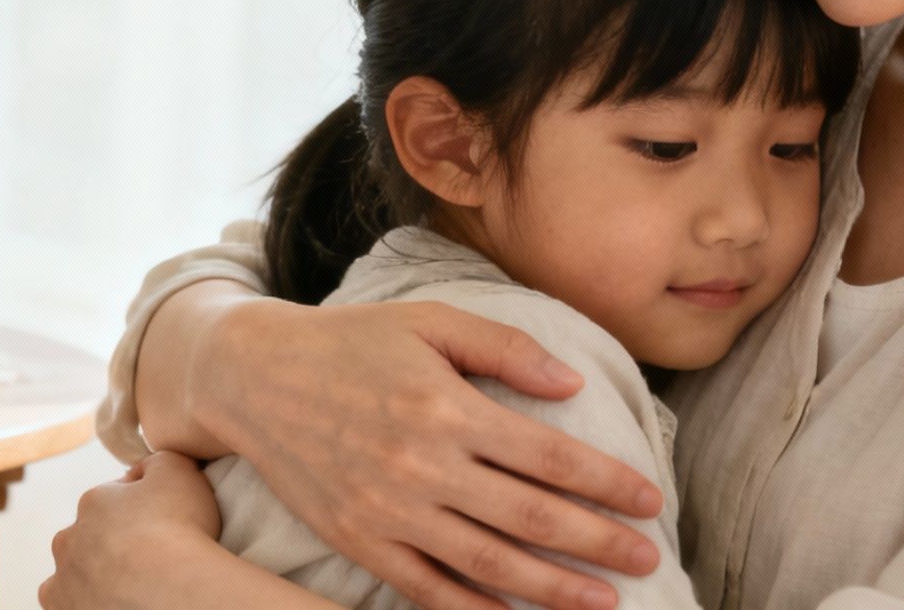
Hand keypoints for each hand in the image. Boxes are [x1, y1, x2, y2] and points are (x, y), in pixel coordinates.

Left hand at [41, 453, 222, 609]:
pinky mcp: (62, 609)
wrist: (175, 591)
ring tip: (127, 584)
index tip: (160, 526)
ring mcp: (63, 579)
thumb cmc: (180, 531)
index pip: (112, 501)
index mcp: (93, 502)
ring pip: (74, 572)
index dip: (139, 512)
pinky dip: (85, 601)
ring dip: (91, 575)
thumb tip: (141, 470)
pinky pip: (67, 604)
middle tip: (144, 557)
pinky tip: (111, 600)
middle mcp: (69, 538)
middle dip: (109, 543)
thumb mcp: (178, 470)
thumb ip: (155, 461)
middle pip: (89, 537)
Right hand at [194, 298, 663, 609]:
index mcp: (445, 406)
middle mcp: (420, 465)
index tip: (649, 500)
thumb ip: (505, 348)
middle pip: (531, 518)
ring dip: (554, 590)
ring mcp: (389, 512)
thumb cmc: (352, 342)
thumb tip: (572, 385)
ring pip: (489, 565)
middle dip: (599, 543)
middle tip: (648, 558)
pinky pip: (428, 590)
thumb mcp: (429, 321)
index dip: (606, 483)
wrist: (254, 378)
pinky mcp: (360, 543)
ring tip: (604, 602)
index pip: (548, 456)